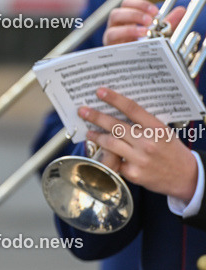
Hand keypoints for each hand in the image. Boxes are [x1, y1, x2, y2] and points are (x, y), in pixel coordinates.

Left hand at [79, 87, 197, 201]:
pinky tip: (103, 153)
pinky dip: (108, 156)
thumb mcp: (164, 132)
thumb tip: (120, 112)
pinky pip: (114, 161)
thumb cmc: (173, 152)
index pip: (132, 109)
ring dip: (96, 136)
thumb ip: (145, 124)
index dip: (114, 98)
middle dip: (95, 117)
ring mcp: (139, 158)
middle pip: (115, 126)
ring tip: (88, 132)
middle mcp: (148, 142)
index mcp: (157, 129)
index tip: (100, 92)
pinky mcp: (133, 173)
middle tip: (83, 111)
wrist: (187, 177)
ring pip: (110, 143)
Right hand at [102, 0, 183, 45]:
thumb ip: (168, 22)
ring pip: (112, 28)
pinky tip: (138, 39)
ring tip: (145, 31)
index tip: (155, 11)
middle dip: (135, 14)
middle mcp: (115, 28)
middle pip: (116, 14)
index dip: (140, 5)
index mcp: (125, 20)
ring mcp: (111, 41)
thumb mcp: (159, 33)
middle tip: (150, 21)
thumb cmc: (146, 47)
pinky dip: (126, 36)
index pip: (126, 5)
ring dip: (130, 28)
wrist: (140, 68)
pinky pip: (112, 40)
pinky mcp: (110, 51)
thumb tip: (181, 10)